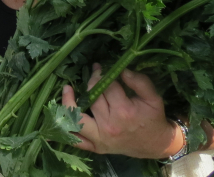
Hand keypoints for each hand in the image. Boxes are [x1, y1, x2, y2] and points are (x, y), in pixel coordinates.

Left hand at [61, 64, 181, 158]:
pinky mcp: (96, 147)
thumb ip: (140, 81)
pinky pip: (76, 141)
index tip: (101, 66)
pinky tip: (58, 118)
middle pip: (92, 98)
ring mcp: (100, 138)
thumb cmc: (153, 119)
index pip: (106, 87)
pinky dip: (65, 131)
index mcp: (124, 111)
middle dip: (91, 81)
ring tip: (67, 89)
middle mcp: (109, 125)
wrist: (156, 144)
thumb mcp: (153, 98)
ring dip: (68, 103)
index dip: (102, 74)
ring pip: (77, 119)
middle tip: (93, 72)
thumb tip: (121, 69)